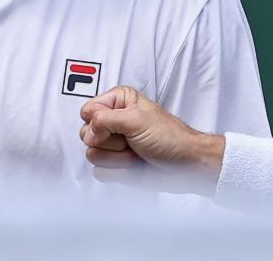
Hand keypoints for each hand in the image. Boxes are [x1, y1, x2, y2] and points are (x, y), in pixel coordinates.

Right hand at [79, 86, 225, 194]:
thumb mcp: (136, 120)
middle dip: (111, 142)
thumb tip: (88, 132)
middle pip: (86, 134)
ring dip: (118, 158)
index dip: (98, 122)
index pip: (88, 111)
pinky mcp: (115, 165)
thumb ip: (105, 119)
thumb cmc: (170, 138)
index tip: (119, 127)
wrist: (186, 166)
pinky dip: (119, 172)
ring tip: (137, 153)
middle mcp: (113, 121)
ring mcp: (113, 145)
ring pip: (93, 155)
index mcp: (119, 102)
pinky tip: (135, 165)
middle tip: (132, 141)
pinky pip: (100, 172)